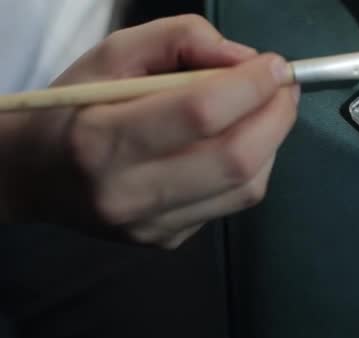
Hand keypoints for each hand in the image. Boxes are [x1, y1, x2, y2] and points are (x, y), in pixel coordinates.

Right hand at [0, 15, 299, 247]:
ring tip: (266, 112)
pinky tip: (239, 143)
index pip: (199, 114)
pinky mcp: (168, 240)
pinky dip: (251, 166)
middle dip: (277, 117)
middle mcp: (128, 194)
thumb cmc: (75, 107)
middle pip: (235, 159)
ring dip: (271, 143)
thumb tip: (245, 61)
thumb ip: (180, 39)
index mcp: (102, 140)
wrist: (37, 175)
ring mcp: (151, 226)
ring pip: (245, 188)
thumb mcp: (116, 53)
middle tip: (286, 89)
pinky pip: (232, 202)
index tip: (276, 65)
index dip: (250, 87)